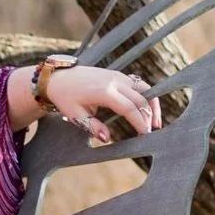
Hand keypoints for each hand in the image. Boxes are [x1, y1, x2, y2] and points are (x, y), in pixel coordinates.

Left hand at [43, 66, 162, 142]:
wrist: (59, 77)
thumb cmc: (65, 97)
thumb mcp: (75, 115)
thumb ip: (93, 127)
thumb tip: (107, 139)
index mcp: (104, 91)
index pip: (129, 108)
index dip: (140, 122)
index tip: (145, 134)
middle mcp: (114, 81)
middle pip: (140, 99)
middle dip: (149, 117)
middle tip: (151, 133)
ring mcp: (118, 76)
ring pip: (145, 89)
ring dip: (152, 105)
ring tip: (155, 122)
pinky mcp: (119, 75)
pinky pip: (139, 85)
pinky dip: (147, 97)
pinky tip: (148, 110)